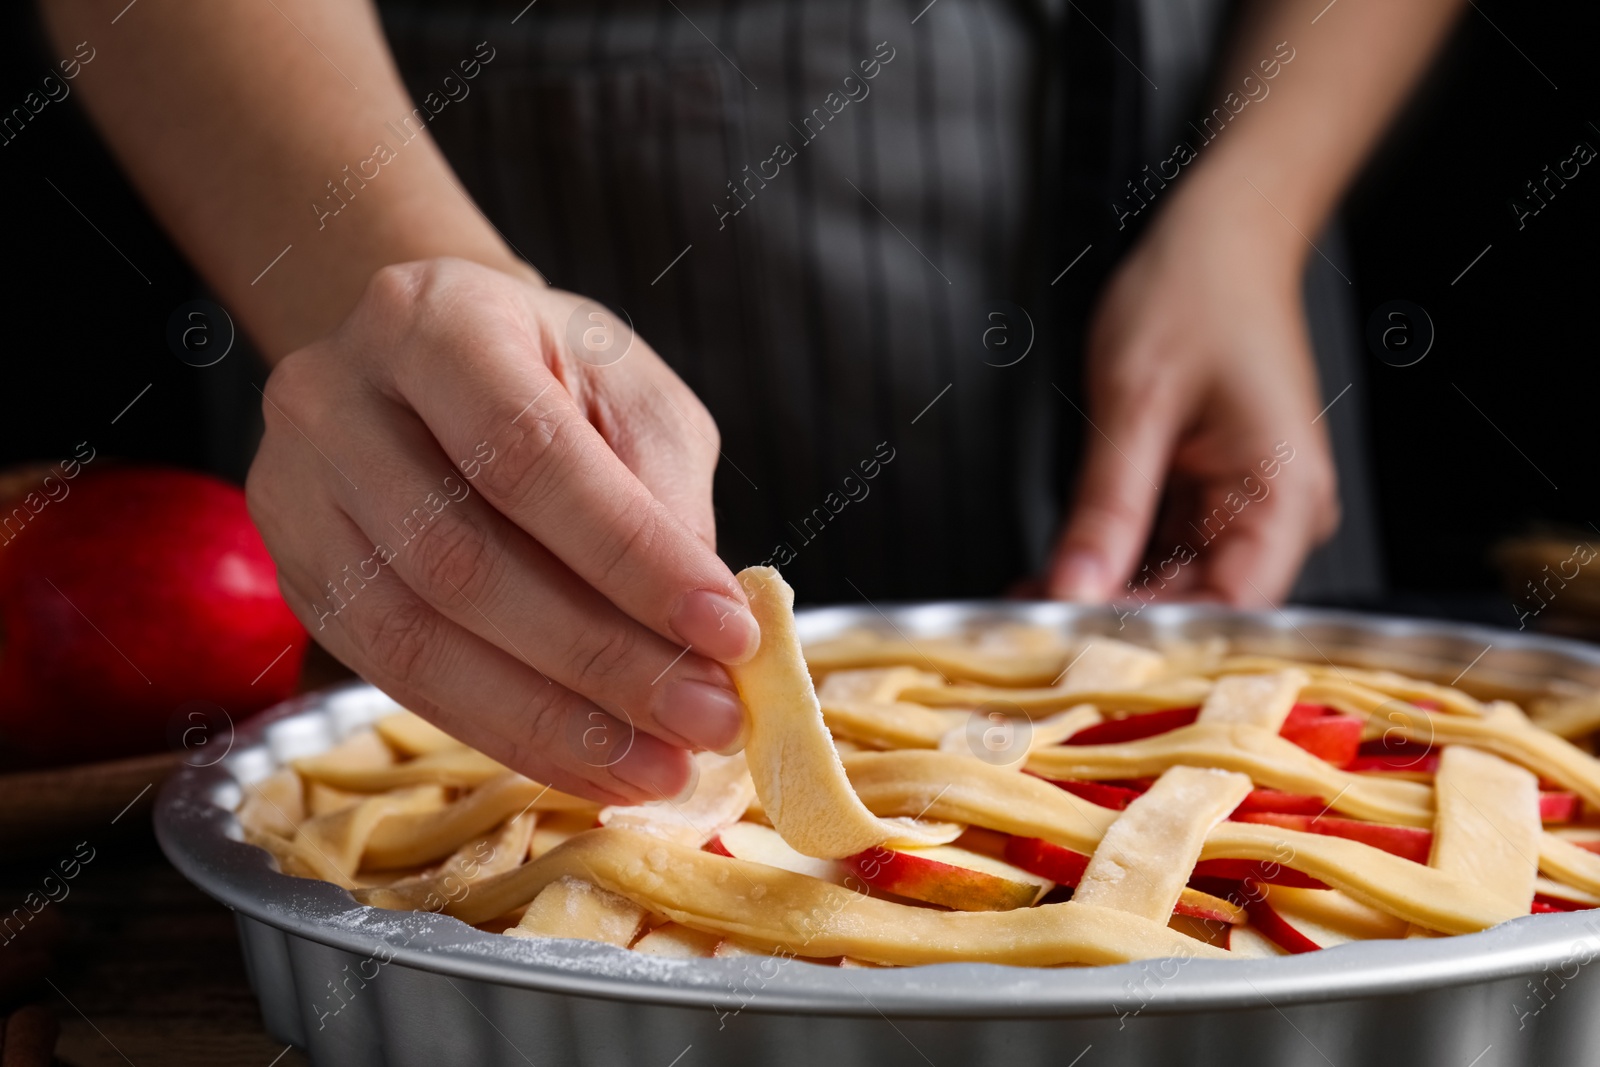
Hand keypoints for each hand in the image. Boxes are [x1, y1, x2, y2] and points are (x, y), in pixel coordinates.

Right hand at [248, 258, 757, 804]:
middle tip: (709, 720)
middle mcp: (335, 400)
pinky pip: (399, 681)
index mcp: (433, 321)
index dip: (632, 558)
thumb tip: (707, 631)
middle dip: (604, 659)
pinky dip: (506, 734)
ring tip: (661, 765)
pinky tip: (592, 765)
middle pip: (465, 562)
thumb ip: (662, 496)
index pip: (528, 455)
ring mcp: (295, 496)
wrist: (435, 368)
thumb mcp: (631, 396)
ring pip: (420, 640)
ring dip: (555, 722)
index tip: (729, 633)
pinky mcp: (298, 579)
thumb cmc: (552, 373)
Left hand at [1046, 195, 1340, 606]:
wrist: (1223, 238)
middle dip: (1112, 624)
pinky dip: (1109, 566)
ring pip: (1174, 586)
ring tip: (1024, 610)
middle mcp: (1281, 516)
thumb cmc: (1195, 293)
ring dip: (1102, 599)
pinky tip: (1051, 577)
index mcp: (1285, 496)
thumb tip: (1071, 591)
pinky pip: (1163, 553)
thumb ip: (1106, 508)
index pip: (1232, 613)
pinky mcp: (1217, 501)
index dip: (1153, 643)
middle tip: (1025, 637)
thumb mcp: (1135, 403)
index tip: (1075, 655)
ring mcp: (1251, 511)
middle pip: (1200, 607)